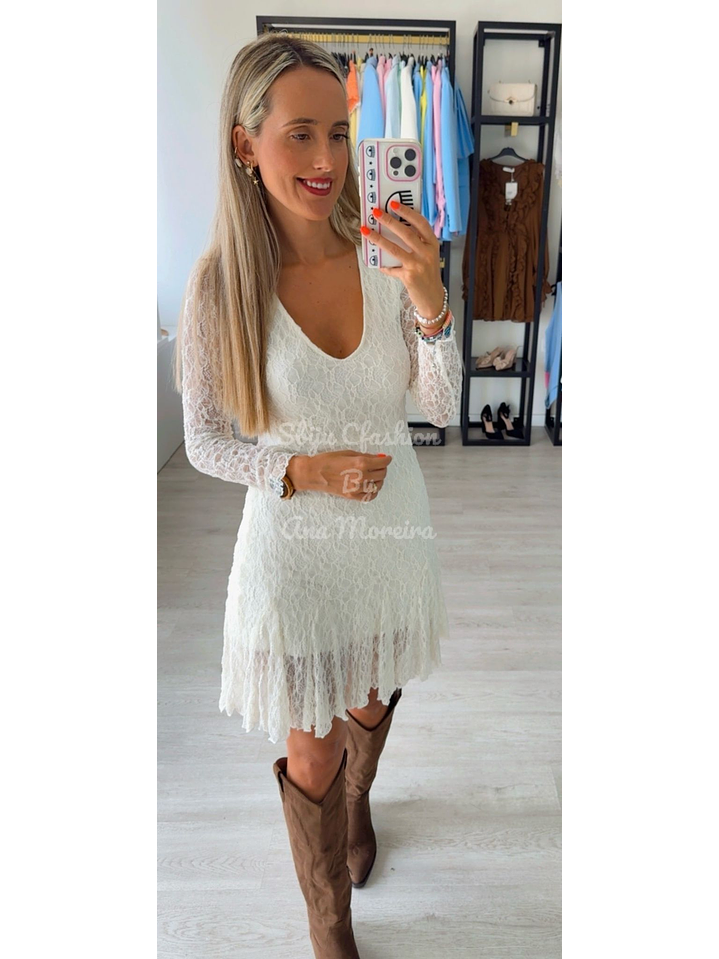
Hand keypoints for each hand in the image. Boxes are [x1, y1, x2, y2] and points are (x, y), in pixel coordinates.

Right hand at [288, 451, 392, 501]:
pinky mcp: (352, 496)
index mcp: (361, 463)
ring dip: (378, 480)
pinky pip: (370, 496)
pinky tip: (369, 486)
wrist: (314, 473)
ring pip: (378, 485)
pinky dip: (373, 491)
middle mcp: (361, 477)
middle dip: (382, 468)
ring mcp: (357, 488)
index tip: (386, 458)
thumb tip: (378, 458)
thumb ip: (365, 456)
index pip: (382, 463)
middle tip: (378, 465)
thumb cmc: (329, 460)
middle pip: (382, 474)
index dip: (386, 459)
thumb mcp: (348, 453)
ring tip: (373, 475)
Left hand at [360, 200, 443, 319]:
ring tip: (366, 231)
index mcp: (432, 244)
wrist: (433, 298)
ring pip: (394, 248)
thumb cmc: (427, 273)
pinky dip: (382, 265)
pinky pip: (391, 268)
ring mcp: (418, 265)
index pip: (421, 223)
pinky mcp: (409, 277)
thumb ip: (416, 243)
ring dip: (378, 239)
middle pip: (406, 233)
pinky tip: (376, 262)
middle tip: (376, 213)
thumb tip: (394, 228)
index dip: (407, 212)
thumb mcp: (427, 255)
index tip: (394, 203)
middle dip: (389, 221)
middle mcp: (427, 253)